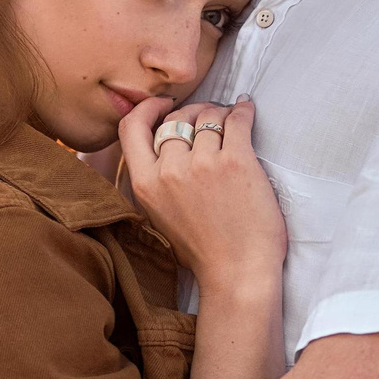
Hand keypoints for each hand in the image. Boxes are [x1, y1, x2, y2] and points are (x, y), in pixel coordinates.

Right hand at [118, 96, 283, 298]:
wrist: (237, 273)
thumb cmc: (202, 251)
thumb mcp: (158, 217)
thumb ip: (154, 183)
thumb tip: (161, 148)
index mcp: (145, 184)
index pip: (131, 127)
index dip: (147, 108)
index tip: (164, 105)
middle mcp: (170, 170)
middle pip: (177, 118)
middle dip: (193, 112)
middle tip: (208, 117)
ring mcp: (203, 164)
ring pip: (208, 116)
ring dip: (220, 113)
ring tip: (230, 118)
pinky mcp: (237, 161)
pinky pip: (237, 120)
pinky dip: (244, 111)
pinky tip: (247, 110)